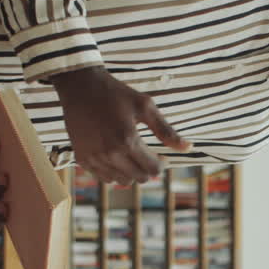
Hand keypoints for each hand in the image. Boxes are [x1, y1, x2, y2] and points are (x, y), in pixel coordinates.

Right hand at [52, 67, 191, 185]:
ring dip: (131, 172)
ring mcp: (94, 158)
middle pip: (139, 178)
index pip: (153, 170)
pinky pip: (104, 178)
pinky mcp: (82, 158)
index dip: (161, 165)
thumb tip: (188, 148)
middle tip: (148, 154)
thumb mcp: (145, 106)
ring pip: (122, 181)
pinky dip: (114, 172)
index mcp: (127, 140)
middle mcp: (110, 153)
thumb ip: (166, 130)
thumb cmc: (116, 93)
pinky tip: (116, 156)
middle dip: (148, 168)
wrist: (80, 87)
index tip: (161, 156)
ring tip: (131, 155)